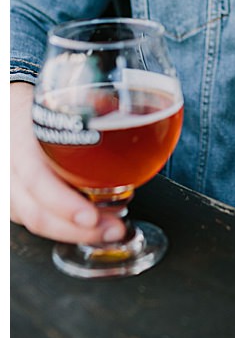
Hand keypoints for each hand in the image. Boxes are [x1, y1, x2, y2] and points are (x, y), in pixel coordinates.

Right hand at [10, 82, 124, 243]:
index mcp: (20, 143)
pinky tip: (89, 226)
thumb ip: (86, 109)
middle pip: (37, 212)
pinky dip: (62, 227)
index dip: (64, 203)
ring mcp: (6, 187)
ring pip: (34, 220)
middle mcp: (8, 169)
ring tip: (108, 229)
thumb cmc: (34, 109)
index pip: (37, 179)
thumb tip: (119, 110)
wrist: (6, 111)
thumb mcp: (56, 105)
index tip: (91, 217)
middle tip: (113, 230)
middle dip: (76, 229)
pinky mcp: (10, 198)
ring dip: (73, 232)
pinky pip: (33, 219)